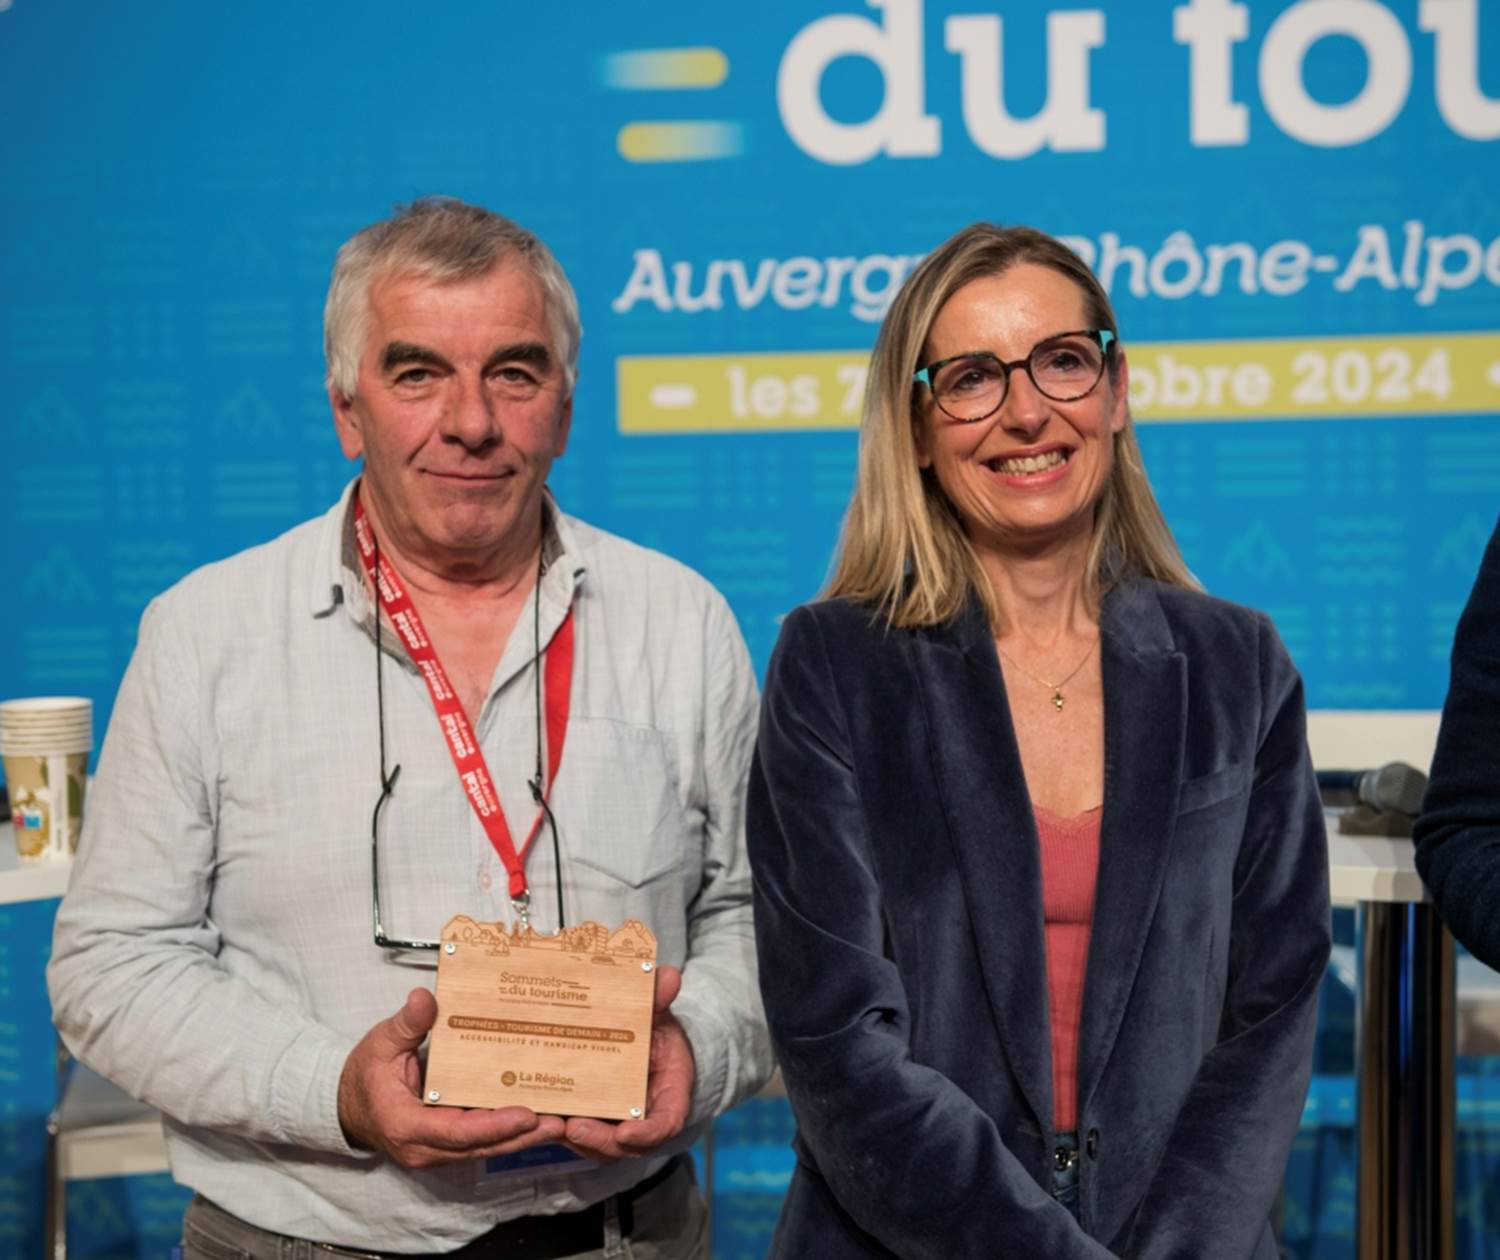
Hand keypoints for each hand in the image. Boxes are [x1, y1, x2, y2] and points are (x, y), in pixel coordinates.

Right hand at [338, 988, 566, 1168]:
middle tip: (560, 1121)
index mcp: (406, 1125)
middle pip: (480, 1146)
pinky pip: (480, 1143)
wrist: (346, 1104)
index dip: (493, 1125)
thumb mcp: (381, 1043)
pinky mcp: (446, 1146)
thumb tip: (423, 999)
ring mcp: (435, 1152)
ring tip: (559, 1122)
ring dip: (521, 1138)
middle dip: (522, 1136)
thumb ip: (407, 1024)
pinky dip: (508, 1134)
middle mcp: (424, 1147)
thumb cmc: (364, 1074)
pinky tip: (537, 1120)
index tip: (526, 1114)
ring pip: (484, 1148)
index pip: (456, 1131)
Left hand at [561, 964, 695, 1162]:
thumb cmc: (654, 1032)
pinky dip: (562, 1128)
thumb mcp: (658, 1013)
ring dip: (576, 1139)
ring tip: (553, 1122)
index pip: (665, 1123)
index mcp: (668, 1094)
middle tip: (574, 1127)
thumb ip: (659, 998)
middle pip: (625, 1144)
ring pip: (598, 1145)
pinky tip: (541, 1114)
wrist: (642, 1043)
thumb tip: (668, 976)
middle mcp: (642, 1117)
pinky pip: (579, 1134)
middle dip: (599, 1140)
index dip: (647, 1133)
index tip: (626, 1132)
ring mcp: (615, 1123)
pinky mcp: (591, 1121)